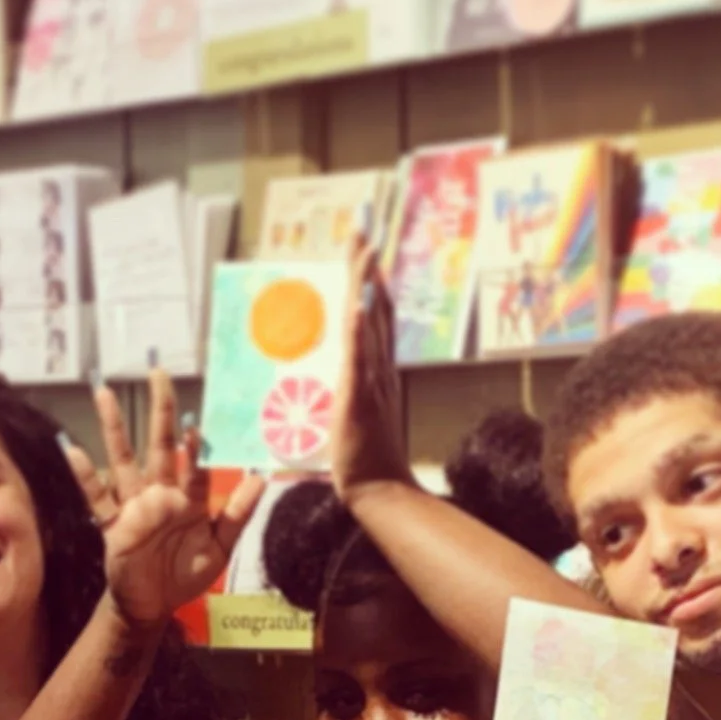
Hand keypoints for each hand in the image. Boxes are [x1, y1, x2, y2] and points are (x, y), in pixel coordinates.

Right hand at [72, 371, 261, 628]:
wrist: (154, 605)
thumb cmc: (186, 574)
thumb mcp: (220, 549)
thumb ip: (237, 515)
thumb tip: (260, 479)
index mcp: (189, 499)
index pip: (193, 466)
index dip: (195, 446)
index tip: (196, 424)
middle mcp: (161, 494)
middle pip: (159, 445)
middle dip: (160, 410)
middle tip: (158, 372)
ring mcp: (134, 505)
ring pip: (123, 460)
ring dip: (115, 428)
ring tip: (105, 393)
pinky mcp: (113, 523)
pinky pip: (96, 496)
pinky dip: (85, 474)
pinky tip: (72, 449)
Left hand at [332, 248, 413, 502]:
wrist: (380, 489)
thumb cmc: (365, 459)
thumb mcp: (356, 415)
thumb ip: (351, 391)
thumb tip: (341, 374)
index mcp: (378, 371)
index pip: (376, 317)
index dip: (372, 282)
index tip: (366, 250)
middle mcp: (380, 368)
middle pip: (376, 308)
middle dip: (367, 268)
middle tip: (362, 230)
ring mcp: (372, 380)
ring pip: (370, 323)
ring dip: (365, 285)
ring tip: (363, 250)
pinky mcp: (359, 396)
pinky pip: (359, 357)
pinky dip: (359, 329)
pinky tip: (356, 304)